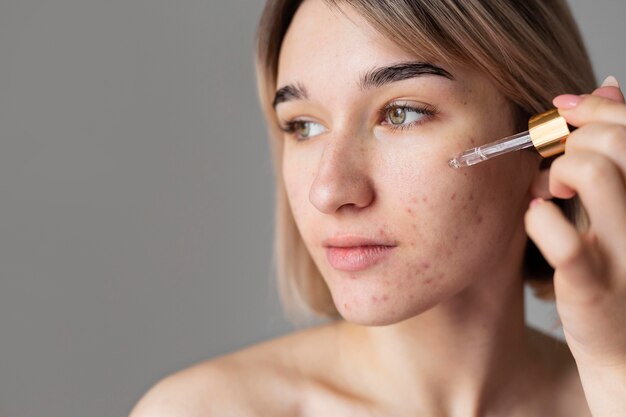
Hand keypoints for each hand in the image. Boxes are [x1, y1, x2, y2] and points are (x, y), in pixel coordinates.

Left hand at [525, 76, 625, 414]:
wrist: (624, 349)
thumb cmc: (617, 265)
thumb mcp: (623, 204)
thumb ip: (616, 150)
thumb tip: (604, 85)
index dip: (596, 107)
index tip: (563, 110)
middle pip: (615, 140)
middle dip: (573, 139)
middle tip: (557, 167)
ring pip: (593, 171)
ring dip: (556, 173)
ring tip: (548, 193)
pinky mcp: (595, 286)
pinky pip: (564, 237)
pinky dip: (538, 220)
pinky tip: (536, 222)